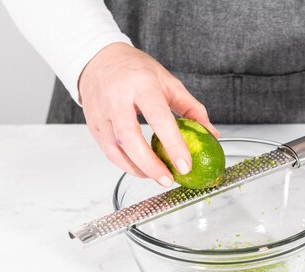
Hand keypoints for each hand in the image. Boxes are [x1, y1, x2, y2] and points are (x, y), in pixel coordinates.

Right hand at [79, 42, 218, 186]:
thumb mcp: (168, 82)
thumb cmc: (137, 70)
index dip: (173, 145)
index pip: (159, 118)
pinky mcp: (93, 124)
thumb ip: (191, 108)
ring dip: (137, 169)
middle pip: (131, 138)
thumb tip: (211, 134)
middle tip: (168, 180)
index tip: (186, 165)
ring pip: (116, 149)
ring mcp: (101, 112)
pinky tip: (140, 169)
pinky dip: (125, 165)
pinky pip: (108, 151)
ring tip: (157, 177)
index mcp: (142, 84)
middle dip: (151, 165)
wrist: (99, 58)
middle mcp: (117, 97)